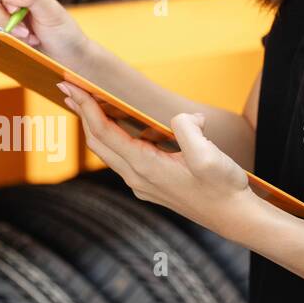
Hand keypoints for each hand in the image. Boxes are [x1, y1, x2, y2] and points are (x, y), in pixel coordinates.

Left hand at [58, 83, 262, 241]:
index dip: (85, 105)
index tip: (70, 84)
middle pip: (97, 141)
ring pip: (107, 151)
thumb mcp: (209, 155)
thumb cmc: (224, 187)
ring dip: (94, 125)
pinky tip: (119, 128)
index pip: (104, 130)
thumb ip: (188, 129)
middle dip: (81, 112)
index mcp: (145, 166)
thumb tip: (183, 118)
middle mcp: (137, 178)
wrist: (235, 218)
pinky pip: (122, 158)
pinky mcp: (151, 187)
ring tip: (87, 103)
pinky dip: (112, 138)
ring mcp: (142, 185)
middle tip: (68, 87)